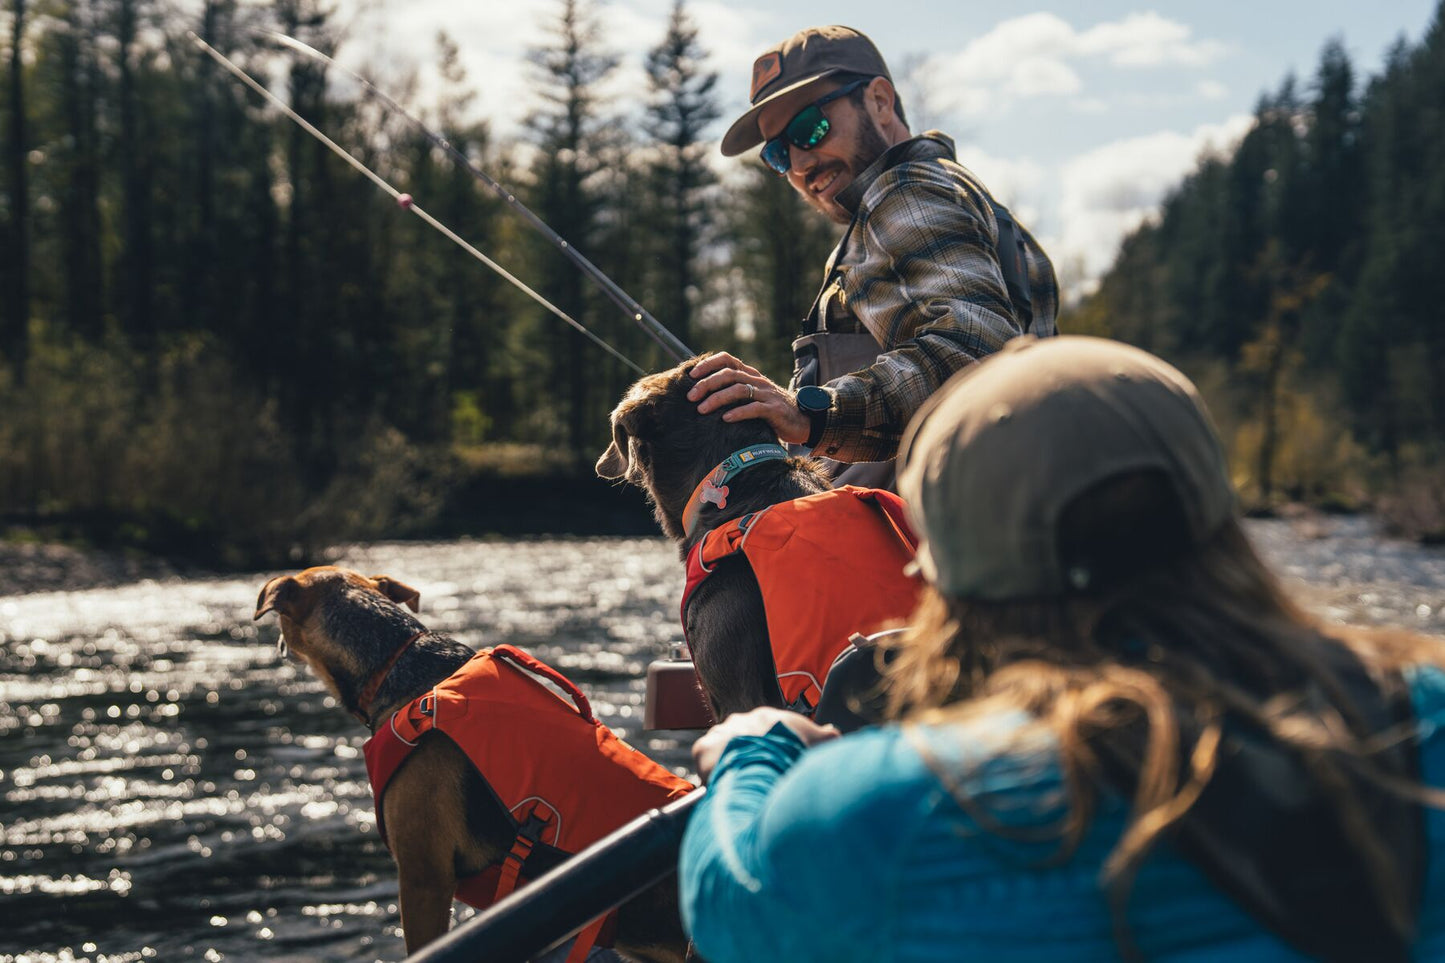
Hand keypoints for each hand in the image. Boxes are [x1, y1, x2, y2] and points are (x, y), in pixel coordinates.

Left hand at [688, 353, 811, 445]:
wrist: (802, 421)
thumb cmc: (770, 410)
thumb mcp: (752, 396)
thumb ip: (734, 391)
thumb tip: (703, 393)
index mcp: (750, 374)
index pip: (727, 359)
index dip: (708, 364)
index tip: (691, 375)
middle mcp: (757, 380)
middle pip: (729, 374)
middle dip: (707, 384)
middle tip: (691, 397)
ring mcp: (766, 394)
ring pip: (739, 390)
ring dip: (717, 399)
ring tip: (702, 409)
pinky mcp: (774, 410)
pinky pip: (754, 408)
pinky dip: (738, 413)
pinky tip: (725, 419)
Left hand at [692, 707, 840, 783]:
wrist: (763, 767)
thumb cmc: (794, 756)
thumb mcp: (820, 743)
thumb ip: (827, 736)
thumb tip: (832, 731)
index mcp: (768, 717)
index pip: (770, 732)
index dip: (776, 750)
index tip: (778, 765)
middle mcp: (741, 719)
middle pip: (746, 739)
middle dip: (754, 755)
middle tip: (761, 776)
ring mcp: (721, 733)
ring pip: (724, 749)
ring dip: (732, 763)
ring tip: (742, 783)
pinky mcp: (704, 749)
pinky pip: (707, 760)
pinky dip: (714, 772)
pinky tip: (726, 783)